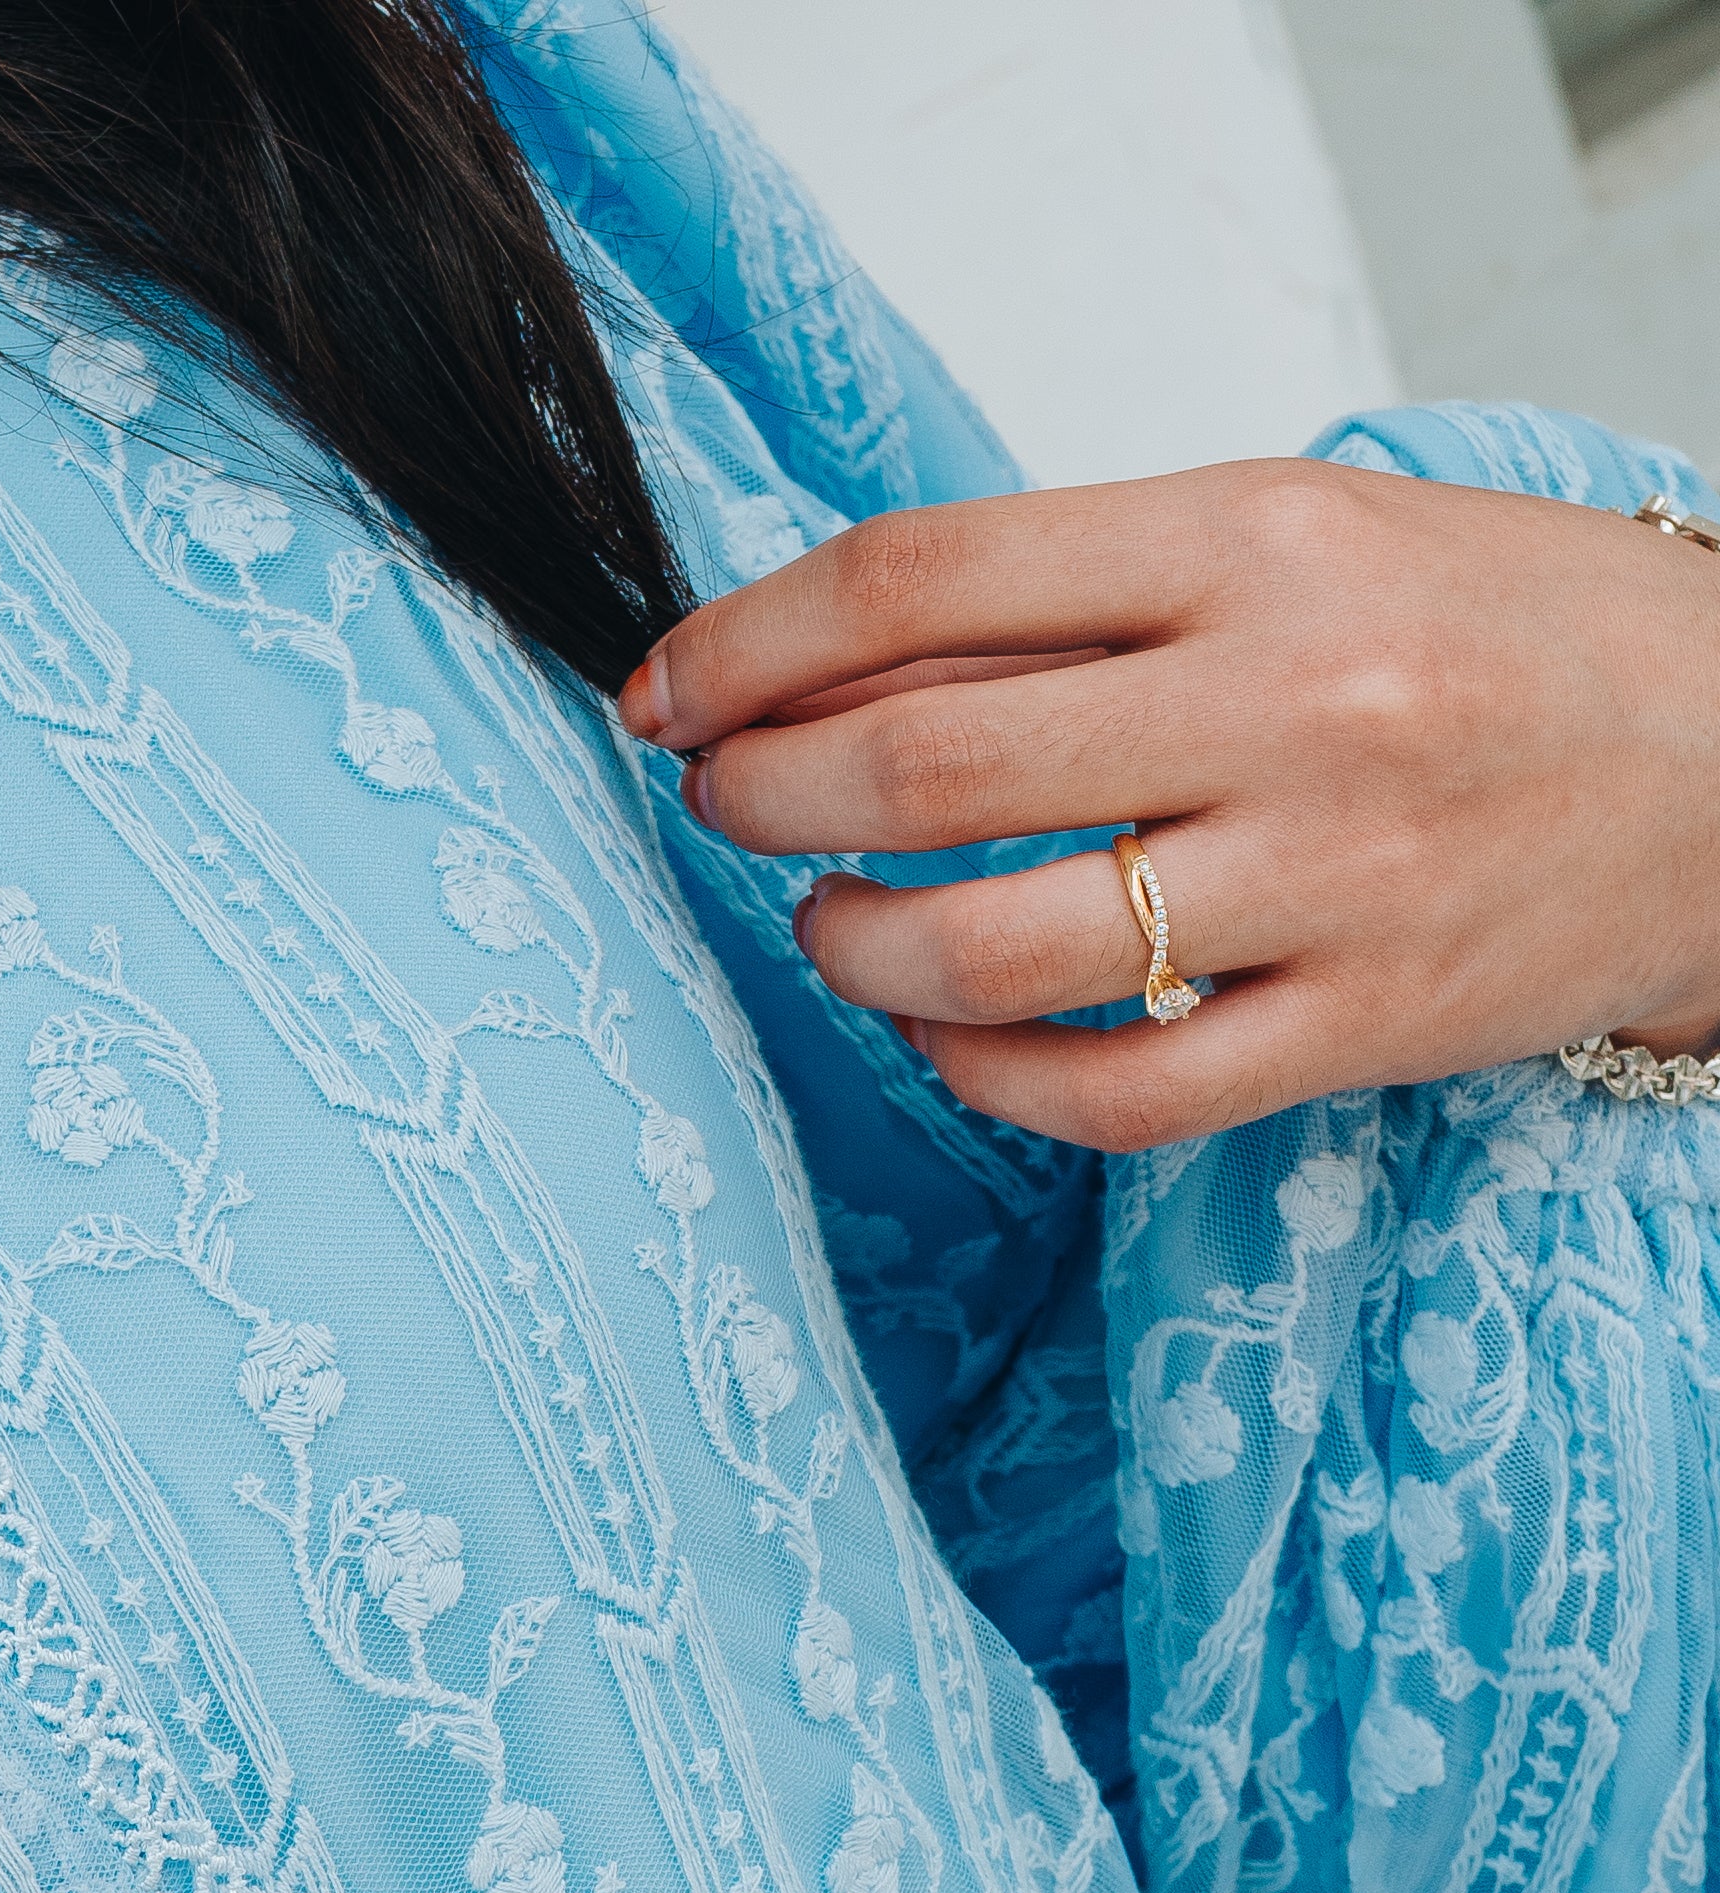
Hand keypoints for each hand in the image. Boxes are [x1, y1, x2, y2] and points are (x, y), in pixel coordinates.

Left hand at [618, 461, 1719, 1146]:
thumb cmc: (1477, 639)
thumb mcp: (1290, 541)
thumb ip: (1080, 600)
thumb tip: (824, 662)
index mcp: (1253, 540)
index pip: (926, 580)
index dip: (753, 644)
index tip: (673, 692)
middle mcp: (1284, 703)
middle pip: (926, 766)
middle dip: (769, 795)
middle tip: (724, 805)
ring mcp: (1324, 879)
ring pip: (995, 950)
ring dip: (855, 950)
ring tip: (831, 925)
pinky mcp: (1355, 1025)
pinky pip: (1110, 1094)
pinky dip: (988, 1075)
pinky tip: (950, 1036)